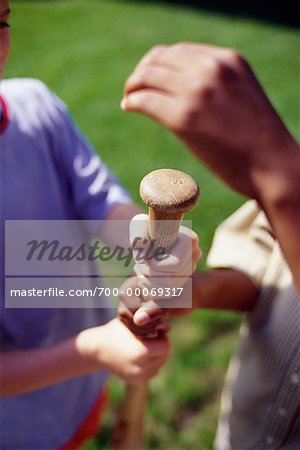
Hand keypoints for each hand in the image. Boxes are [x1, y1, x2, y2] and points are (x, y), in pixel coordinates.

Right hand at [76, 318, 170, 382]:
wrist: (96, 349)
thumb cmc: (115, 331)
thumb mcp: (132, 322)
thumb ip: (150, 323)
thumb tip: (168, 325)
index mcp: (141, 353)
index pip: (166, 346)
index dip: (162, 337)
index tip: (153, 331)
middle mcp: (141, 368)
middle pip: (164, 356)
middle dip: (160, 345)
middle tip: (150, 337)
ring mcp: (137, 377)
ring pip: (160, 364)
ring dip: (156, 355)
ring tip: (143, 345)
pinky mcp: (135, 381)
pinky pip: (152, 371)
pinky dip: (150, 363)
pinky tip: (140, 354)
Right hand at [119, 275, 193, 328]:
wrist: (195, 292)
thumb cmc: (186, 291)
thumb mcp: (172, 300)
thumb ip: (154, 309)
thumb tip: (137, 320)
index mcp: (139, 278)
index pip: (125, 298)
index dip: (138, 311)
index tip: (159, 316)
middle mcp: (134, 287)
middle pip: (124, 311)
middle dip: (142, 323)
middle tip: (162, 324)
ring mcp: (136, 299)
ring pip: (128, 320)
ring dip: (144, 329)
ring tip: (163, 327)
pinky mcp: (141, 309)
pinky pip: (134, 324)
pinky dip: (146, 331)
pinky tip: (160, 330)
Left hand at [122, 43, 297, 197]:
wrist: (273, 165)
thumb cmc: (258, 139)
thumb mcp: (241, 96)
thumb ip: (216, 85)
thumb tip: (181, 89)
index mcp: (228, 59)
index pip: (178, 51)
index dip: (157, 63)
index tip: (149, 79)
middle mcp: (212, 68)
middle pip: (158, 59)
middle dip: (141, 73)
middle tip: (133, 89)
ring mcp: (197, 91)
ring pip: (147, 76)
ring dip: (133, 86)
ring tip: (129, 99)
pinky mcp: (184, 118)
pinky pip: (145, 100)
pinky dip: (132, 102)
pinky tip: (129, 108)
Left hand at [129, 213, 200, 293]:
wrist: (149, 234)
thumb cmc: (145, 227)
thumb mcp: (139, 226)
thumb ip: (139, 238)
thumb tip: (143, 258)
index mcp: (190, 239)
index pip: (176, 264)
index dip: (156, 266)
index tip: (144, 258)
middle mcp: (195, 255)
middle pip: (171, 279)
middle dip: (149, 275)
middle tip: (138, 265)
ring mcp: (190, 269)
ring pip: (168, 288)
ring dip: (148, 282)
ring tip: (139, 269)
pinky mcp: (182, 279)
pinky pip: (167, 294)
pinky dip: (150, 289)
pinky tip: (142, 278)